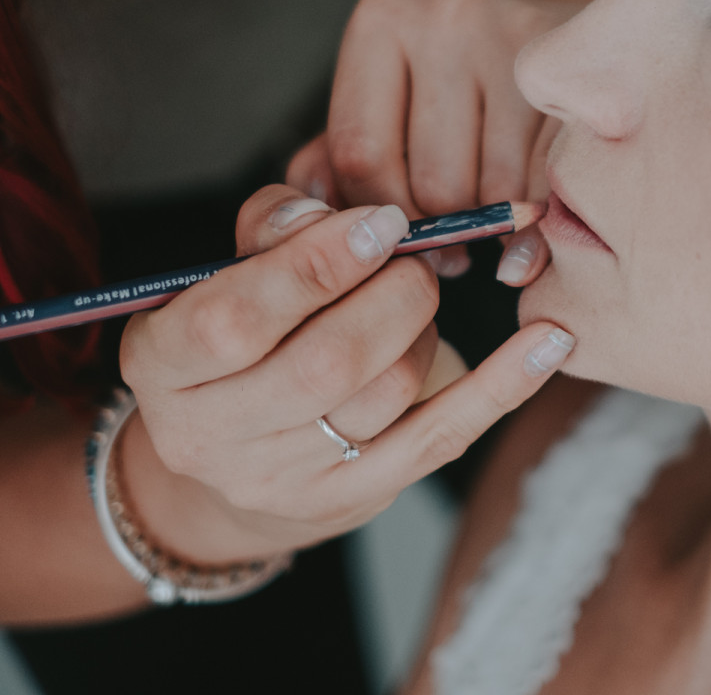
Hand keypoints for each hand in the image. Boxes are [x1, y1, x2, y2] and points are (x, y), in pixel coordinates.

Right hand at [118, 185, 574, 561]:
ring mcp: (284, 478)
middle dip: (391, 295)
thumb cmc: (237, 333)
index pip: (233, 318)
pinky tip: (548, 344)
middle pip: (326, 362)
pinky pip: (442, 437)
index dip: (315, 265)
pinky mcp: (355, 497)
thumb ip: (271, 228)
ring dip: (424, 329)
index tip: (382, 223)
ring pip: (386, 395)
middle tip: (413, 258)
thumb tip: (334, 212)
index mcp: (162, 363)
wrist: (230, 456)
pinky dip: (502, 386)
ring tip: (416, 298)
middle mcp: (210, 434)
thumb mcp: (224, 272)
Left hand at [287, 0, 574, 274]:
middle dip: (445, 231)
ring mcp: (518, 37)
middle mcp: (447, 16)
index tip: (406, 245)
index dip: (382, 219)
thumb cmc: (462, 92)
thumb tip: (315, 223)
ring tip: (497, 224)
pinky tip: (538, 227)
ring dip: (497, 229)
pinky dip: (543, 227)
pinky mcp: (578, 77)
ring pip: (496, 191)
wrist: (575, 40)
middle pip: (432, 180)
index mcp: (381, 22)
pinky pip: (552, 184)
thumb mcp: (388, 110)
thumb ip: (333, 164)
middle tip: (458, 245)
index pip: (360, 154)